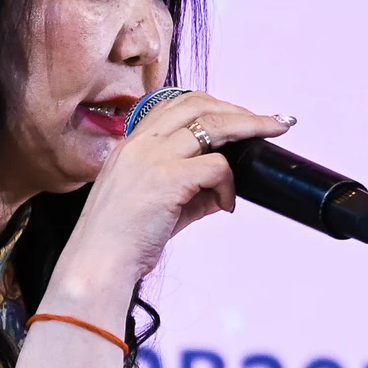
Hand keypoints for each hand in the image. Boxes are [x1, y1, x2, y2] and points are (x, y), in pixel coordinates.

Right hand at [59, 93, 292, 293]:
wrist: (97, 264)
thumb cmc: (120, 241)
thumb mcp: (153, 204)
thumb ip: (187, 190)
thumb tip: (222, 191)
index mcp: (131, 144)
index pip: (176, 104)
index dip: (212, 104)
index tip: (238, 115)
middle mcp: (141, 143)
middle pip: (199, 103)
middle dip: (238, 109)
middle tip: (269, 121)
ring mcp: (154, 157)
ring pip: (214, 125)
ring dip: (249, 129)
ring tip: (271, 136)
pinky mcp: (169, 178)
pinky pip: (217, 167)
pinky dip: (229, 184)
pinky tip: (226, 204)